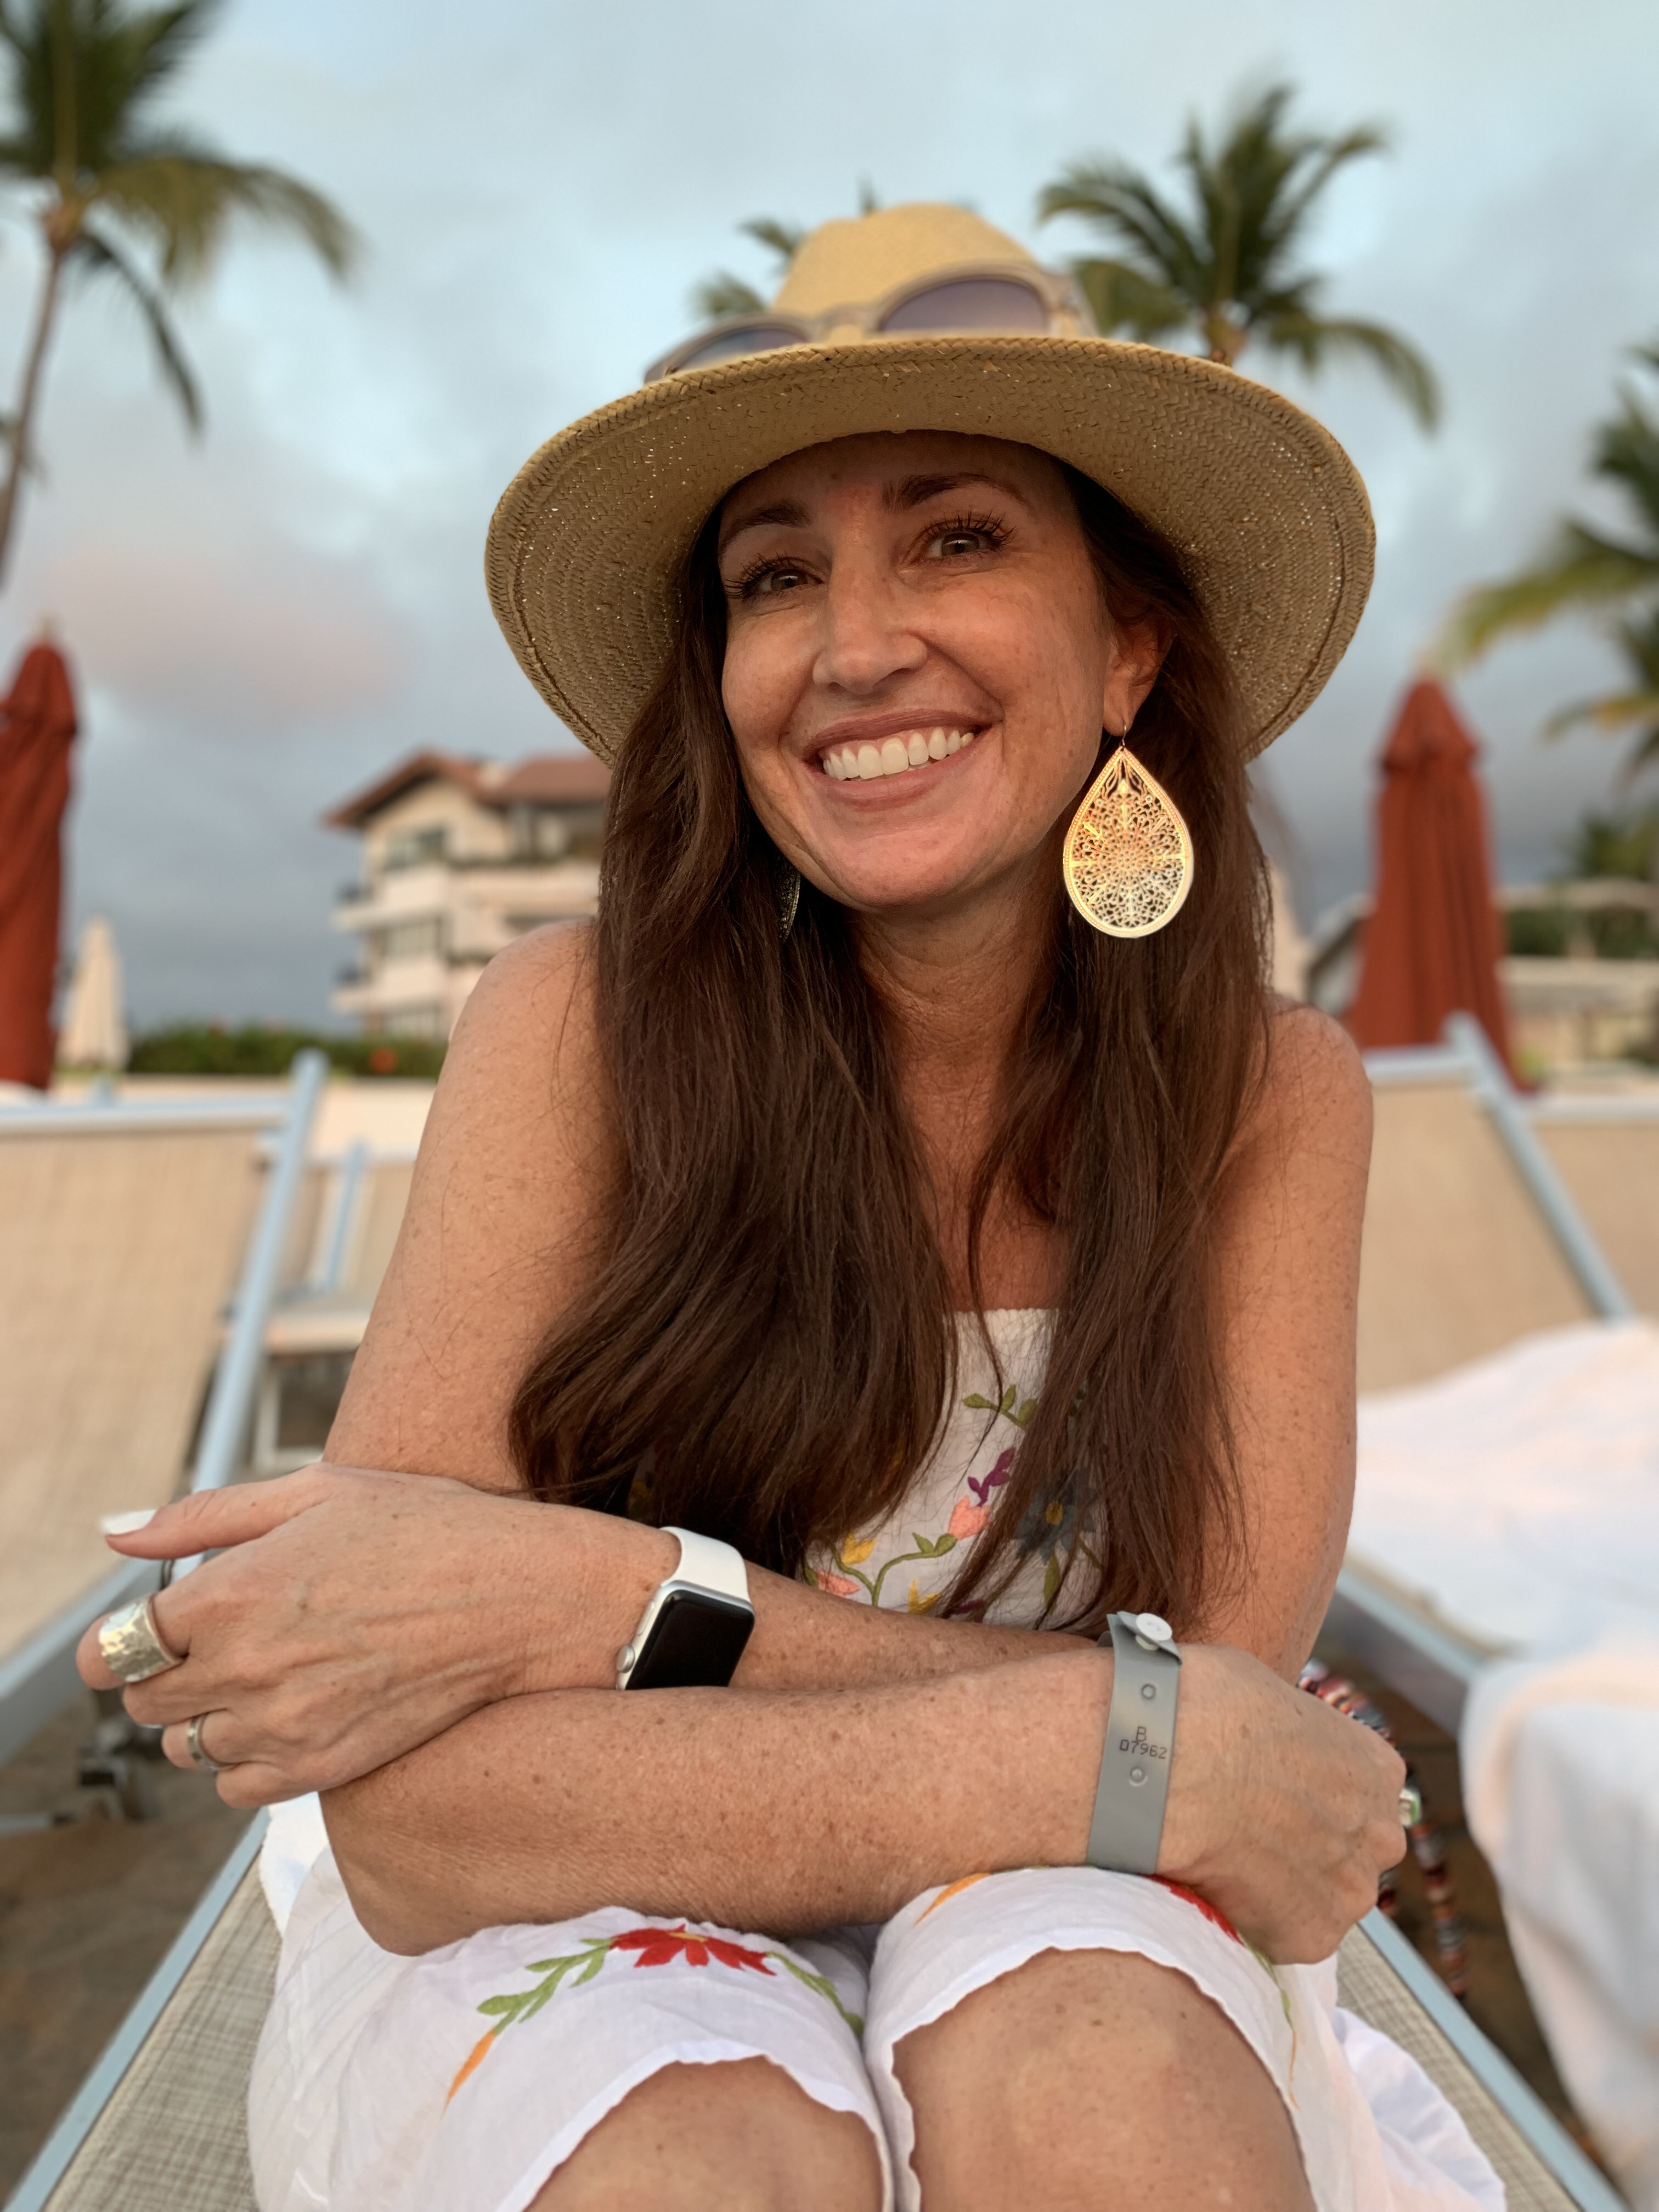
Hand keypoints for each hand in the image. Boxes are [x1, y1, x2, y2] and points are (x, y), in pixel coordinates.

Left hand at [76, 1464, 674, 1806]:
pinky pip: (237, 1789)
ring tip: (269, 1674)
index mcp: (232, 1591)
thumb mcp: (317, 1489)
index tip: (148, 1633)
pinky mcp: (321, 1768)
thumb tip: (113, 1536)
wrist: (523, 1598)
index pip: (116, 1648)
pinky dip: (248, 1760)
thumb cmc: (427, 1528)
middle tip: (224, 1641)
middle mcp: (245, 1667)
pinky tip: (291, 1714)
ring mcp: (283, 1725)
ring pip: (188, 1749)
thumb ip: (203, 1515)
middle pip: (144, 1705)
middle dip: (167, 1675)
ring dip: (208, 1717)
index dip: (122, 1642)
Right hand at [1159, 1643, 1406, 1962]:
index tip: (1275, 1795)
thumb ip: (1289, 1731)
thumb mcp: (1266, 1692)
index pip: (1360, 1793)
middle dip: (1309, 1845)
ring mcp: (1350, 1890)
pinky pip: (1288, 1934)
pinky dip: (1258, 1920)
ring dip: (1286, 1887)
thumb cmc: (1206, 1710)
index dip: (1313, 1795)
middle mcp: (1379, 1833)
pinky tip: (1219, 1886)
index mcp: (1377, 1768)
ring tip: (1226, 1861)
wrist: (1169, 1765)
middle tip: (1250, 1830)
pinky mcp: (1312, 1937)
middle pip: (1351, 1850)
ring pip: (1323, 1897)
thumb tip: (1266, 1737)